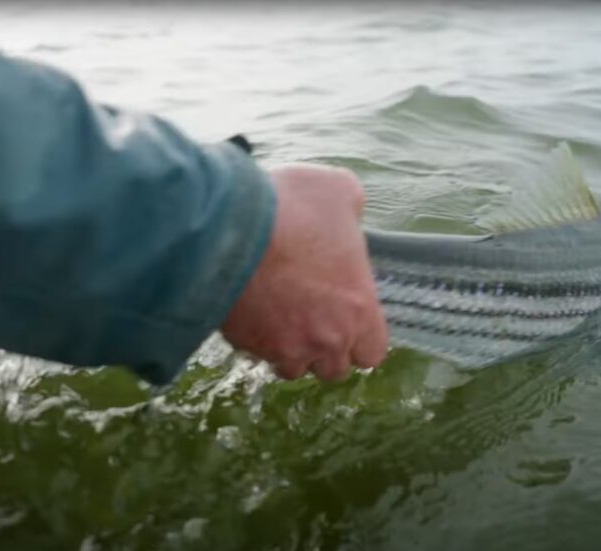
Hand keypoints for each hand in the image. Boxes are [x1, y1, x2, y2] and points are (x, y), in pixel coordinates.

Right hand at [220, 164, 387, 380]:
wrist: (229, 229)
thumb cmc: (292, 210)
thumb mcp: (338, 190)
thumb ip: (352, 207)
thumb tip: (349, 211)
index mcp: (357, 311)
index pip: (372, 353)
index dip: (361, 338)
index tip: (348, 317)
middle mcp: (324, 340)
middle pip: (332, 368)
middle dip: (324, 347)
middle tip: (312, 315)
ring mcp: (281, 347)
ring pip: (291, 367)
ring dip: (289, 348)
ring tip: (280, 316)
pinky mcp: (244, 344)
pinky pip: (254, 353)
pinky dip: (255, 338)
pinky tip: (251, 308)